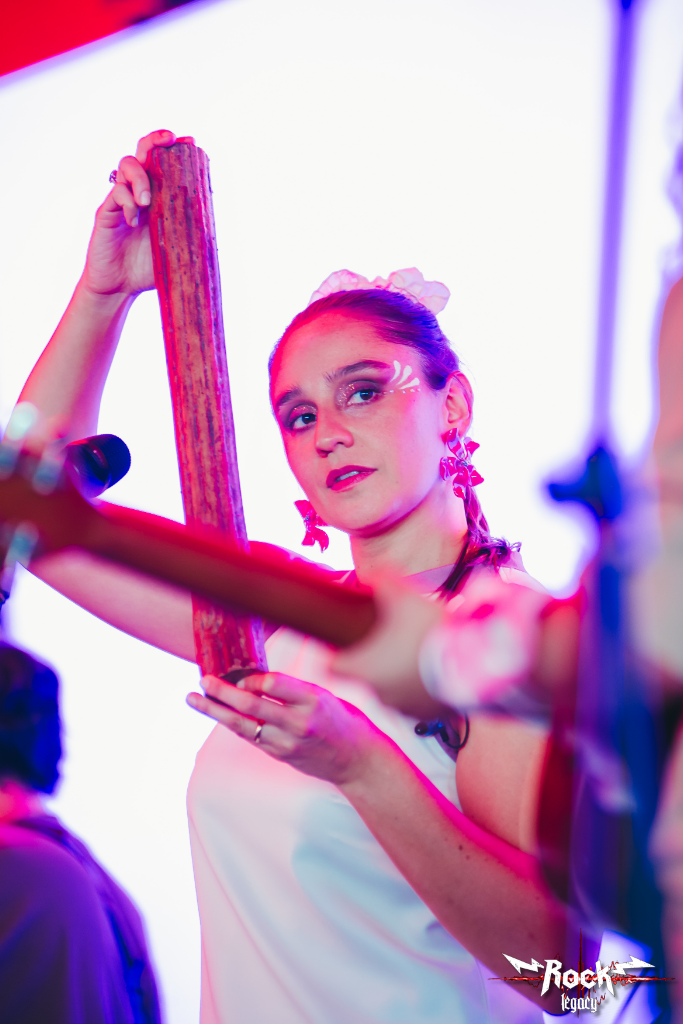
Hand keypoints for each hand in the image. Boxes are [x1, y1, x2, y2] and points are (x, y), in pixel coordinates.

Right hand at [81, 130, 176, 297]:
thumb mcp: (176, 251)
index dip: (175, 149)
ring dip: (140, 177)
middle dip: (155, 140)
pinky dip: (127, 202)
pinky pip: (115, 194)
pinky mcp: (106, 212)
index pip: (165, 164)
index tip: (191, 142)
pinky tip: (134, 221)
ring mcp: (121, 199)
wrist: (119, 289)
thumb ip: (190, 238)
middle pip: (143, 152)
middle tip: (169, 139)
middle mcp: (139, 192)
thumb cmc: (147, 270)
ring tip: (147, 201)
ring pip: (127, 165)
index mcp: (159, 197)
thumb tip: (218, 235)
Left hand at [186, 672, 383, 785]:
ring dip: (216, 711)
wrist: (357, 759)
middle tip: (203, 680)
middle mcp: (298, 723)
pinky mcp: (280, 755)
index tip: (240, 674)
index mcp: (313, 700)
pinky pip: (251, 737)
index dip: (252, 678)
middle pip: (251, 706)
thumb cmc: (343, 720)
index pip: (273, 684)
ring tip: (194, 698)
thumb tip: (256, 680)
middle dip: (222, 692)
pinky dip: (233, 723)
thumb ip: (293, 690)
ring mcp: (287, 742)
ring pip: (243, 726)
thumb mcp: (324, 694)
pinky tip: (219, 713)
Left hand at [331, 578, 445, 718]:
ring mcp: (404, 708)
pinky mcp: (430, 715)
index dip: (331, 655)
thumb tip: (378, 572)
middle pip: (365, 677)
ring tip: (415, 656)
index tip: (338, 647)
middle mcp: (378, 694)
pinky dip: (422, 690)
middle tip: (389, 642)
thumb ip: (385, 582)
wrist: (473, 663)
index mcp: (363, 669)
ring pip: (392, 691)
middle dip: (374, 661)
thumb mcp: (404, 597)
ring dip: (399, 677)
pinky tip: (433, 673)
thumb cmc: (430, 632)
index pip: (330, 667)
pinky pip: (418, 703)